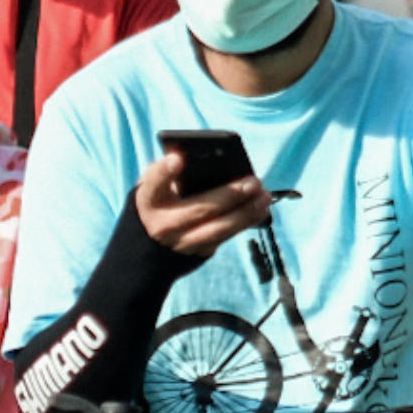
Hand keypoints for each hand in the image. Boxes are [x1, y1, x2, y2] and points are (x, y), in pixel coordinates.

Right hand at [134, 151, 271, 257]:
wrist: (148, 248)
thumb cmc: (162, 202)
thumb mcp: (160, 186)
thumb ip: (180, 175)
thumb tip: (222, 165)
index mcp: (149, 199)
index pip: (154, 182)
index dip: (165, 171)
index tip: (178, 159)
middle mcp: (162, 224)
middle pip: (199, 208)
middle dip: (230, 195)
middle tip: (254, 181)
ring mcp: (180, 243)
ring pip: (218, 229)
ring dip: (246, 213)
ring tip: (264, 197)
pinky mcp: (198, 253)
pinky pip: (225, 237)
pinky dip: (245, 222)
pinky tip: (260, 210)